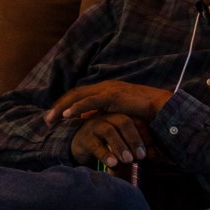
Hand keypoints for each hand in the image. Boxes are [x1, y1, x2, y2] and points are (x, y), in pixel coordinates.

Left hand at [47, 80, 169, 123]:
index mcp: (105, 90)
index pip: (79, 96)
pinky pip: (90, 101)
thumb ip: (105, 116)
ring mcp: (108, 90)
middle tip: (46, 120)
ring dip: (62, 107)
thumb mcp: (120, 115)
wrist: (162, 108)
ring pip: (78, 96)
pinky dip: (77, 107)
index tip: (54, 117)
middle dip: (58, 106)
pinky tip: (67, 116)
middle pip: (74, 94)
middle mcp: (104, 87)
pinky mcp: (113, 96)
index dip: (65, 105)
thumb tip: (90, 122)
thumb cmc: (144, 114)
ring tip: (51, 119)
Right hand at [70, 113, 148, 167]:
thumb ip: (137, 147)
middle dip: (134, 140)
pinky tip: (113, 164)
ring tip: (128, 161)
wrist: (79, 144)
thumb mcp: (123, 142)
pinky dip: (105, 154)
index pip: (137, 122)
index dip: (146, 137)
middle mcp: (108, 117)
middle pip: (124, 122)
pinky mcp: (85, 139)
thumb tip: (157, 158)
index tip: (152, 155)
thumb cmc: (107, 143)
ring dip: (120, 146)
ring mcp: (95, 126)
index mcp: (120, 116)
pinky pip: (95, 145)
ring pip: (109, 131)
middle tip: (141, 157)